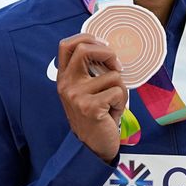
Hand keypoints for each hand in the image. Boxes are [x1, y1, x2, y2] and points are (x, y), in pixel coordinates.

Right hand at [56, 33, 125, 162]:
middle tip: (117, 66)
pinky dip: (121, 102)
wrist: (91, 147)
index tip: (103, 44)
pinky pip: (118, 92)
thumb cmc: (95, 115)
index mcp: (64, 77)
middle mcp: (66, 84)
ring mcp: (76, 95)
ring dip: (120, 89)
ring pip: (112, 75)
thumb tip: (108, 50)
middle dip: (108, 53)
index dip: (86, 37)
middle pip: (84, 49)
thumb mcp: (85, 90)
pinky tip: (112, 113)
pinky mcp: (91, 107)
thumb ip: (89, 71)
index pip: (66, 45)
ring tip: (111, 104)